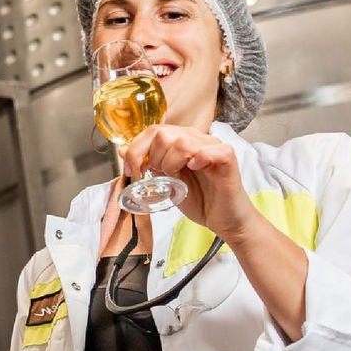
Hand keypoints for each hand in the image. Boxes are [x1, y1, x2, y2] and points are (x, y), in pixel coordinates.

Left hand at [122, 125, 257, 238]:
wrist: (224, 220)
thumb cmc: (199, 199)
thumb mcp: (166, 180)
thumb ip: (148, 163)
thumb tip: (123, 150)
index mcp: (182, 140)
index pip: (153, 130)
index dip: (137, 149)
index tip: (133, 169)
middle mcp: (198, 138)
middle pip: (164, 134)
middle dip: (155, 159)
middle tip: (163, 176)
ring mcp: (213, 146)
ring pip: (182, 141)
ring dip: (172, 163)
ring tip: (178, 176)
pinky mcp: (227, 158)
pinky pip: (210, 150)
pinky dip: (199, 159)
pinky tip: (196, 169)